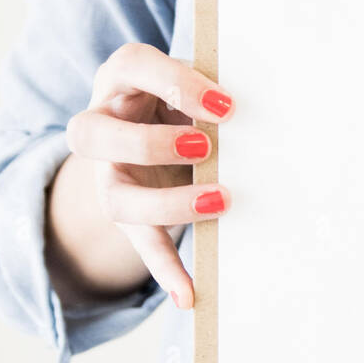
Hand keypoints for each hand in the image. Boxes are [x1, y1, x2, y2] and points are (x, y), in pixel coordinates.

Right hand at [62, 43, 233, 307]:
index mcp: (123, 79)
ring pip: (117, 198)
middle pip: (92, 134)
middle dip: (149, 143)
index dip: (173, 82)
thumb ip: (214, 93)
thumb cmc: (183, 98)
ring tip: (220, 201)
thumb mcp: (192, 86)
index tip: (225, 104)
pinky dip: (167, 271)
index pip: (131, 66)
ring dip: (167, 204)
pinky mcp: (126, 214)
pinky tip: (190, 296)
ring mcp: (108, 175)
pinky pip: (141, 246)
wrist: (154, 129)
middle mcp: (103, 125)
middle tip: (205, 146)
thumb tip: (271, 110)